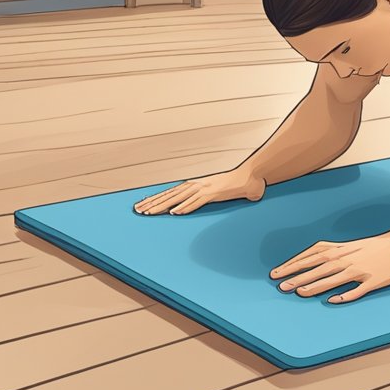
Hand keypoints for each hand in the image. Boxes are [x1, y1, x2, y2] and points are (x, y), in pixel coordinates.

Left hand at [133, 168, 266, 214]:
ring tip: (150, 212)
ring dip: (163, 206)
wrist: (251, 176)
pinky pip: (197, 201)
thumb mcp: (215, 191)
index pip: (171, 192)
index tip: (142, 205)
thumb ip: (203, 198)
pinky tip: (174, 213)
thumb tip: (189, 206)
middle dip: (153, 203)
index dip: (156, 199)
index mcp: (196, 184)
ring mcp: (205, 188)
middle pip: (170, 195)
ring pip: (179, 198)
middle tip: (137, 210)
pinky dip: (185, 207)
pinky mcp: (214, 194)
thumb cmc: (235, 184)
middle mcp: (197, 185)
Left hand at [270, 233, 389, 303]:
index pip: (311, 257)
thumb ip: (330, 252)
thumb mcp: (350, 245)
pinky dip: (344, 295)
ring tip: (299, 293)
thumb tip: (309, 258)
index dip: (293, 265)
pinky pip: (357, 290)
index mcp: (341, 251)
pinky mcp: (372, 281)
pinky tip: (333, 301)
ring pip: (334, 279)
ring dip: (315, 286)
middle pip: (318, 268)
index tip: (276, 273)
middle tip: (280, 286)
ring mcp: (360, 270)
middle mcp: (347, 259)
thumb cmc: (374, 247)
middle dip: (298, 277)